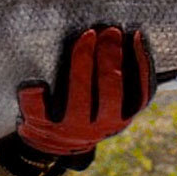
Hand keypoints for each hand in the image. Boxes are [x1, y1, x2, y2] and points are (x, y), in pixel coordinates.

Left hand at [15, 26, 153, 157]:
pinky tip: (37, 80)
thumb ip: (122, 78)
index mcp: (120, 117)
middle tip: (109, 31)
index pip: (140, 93)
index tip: (134, 34)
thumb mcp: (111, 103)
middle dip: (111, 59)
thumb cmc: (87, 109)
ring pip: (79, 97)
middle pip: (111, 92)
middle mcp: (99, 126)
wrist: (53, 144)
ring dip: (82, 64)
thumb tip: (128, 34)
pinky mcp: (42, 126)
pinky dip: (35, 96)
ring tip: (86, 37)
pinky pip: (38, 111)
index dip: (140, 63)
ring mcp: (70, 127)